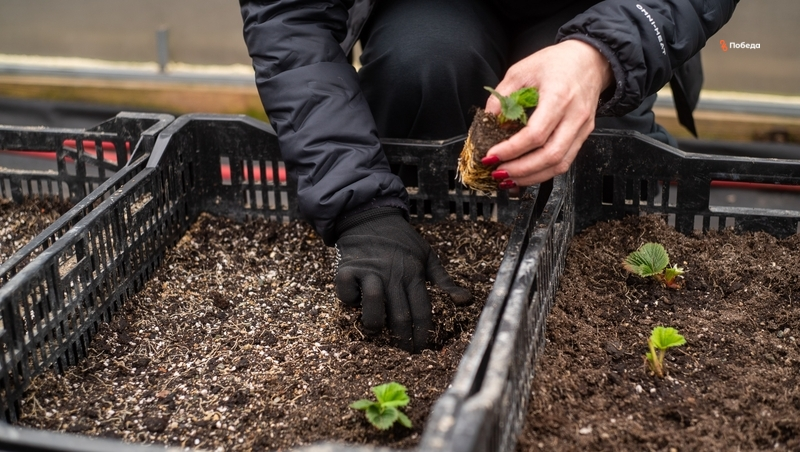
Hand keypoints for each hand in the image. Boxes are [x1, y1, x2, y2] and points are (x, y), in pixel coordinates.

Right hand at [335, 208, 471, 352]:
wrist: (369, 216)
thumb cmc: (401, 240)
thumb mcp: (427, 256)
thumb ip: (444, 281)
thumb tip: (466, 302)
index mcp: (413, 273)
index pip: (422, 311)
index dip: (422, 334)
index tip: (422, 350)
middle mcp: (393, 274)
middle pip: (400, 315)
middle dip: (402, 340)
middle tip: (401, 352)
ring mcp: (369, 271)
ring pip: (374, 306)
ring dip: (374, 323)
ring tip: (375, 330)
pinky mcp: (347, 269)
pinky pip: (347, 294)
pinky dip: (350, 301)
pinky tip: (354, 302)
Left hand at [484, 39, 613, 187]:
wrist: (590, 60)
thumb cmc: (557, 63)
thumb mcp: (521, 70)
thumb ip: (501, 96)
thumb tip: (488, 122)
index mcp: (559, 96)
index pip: (535, 134)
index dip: (511, 150)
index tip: (492, 156)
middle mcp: (575, 115)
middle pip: (550, 155)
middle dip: (521, 170)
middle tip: (498, 172)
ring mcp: (582, 128)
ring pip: (560, 164)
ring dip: (532, 176)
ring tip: (509, 178)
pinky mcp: (584, 135)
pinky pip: (565, 161)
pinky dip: (544, 172)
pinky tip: (526, 173)